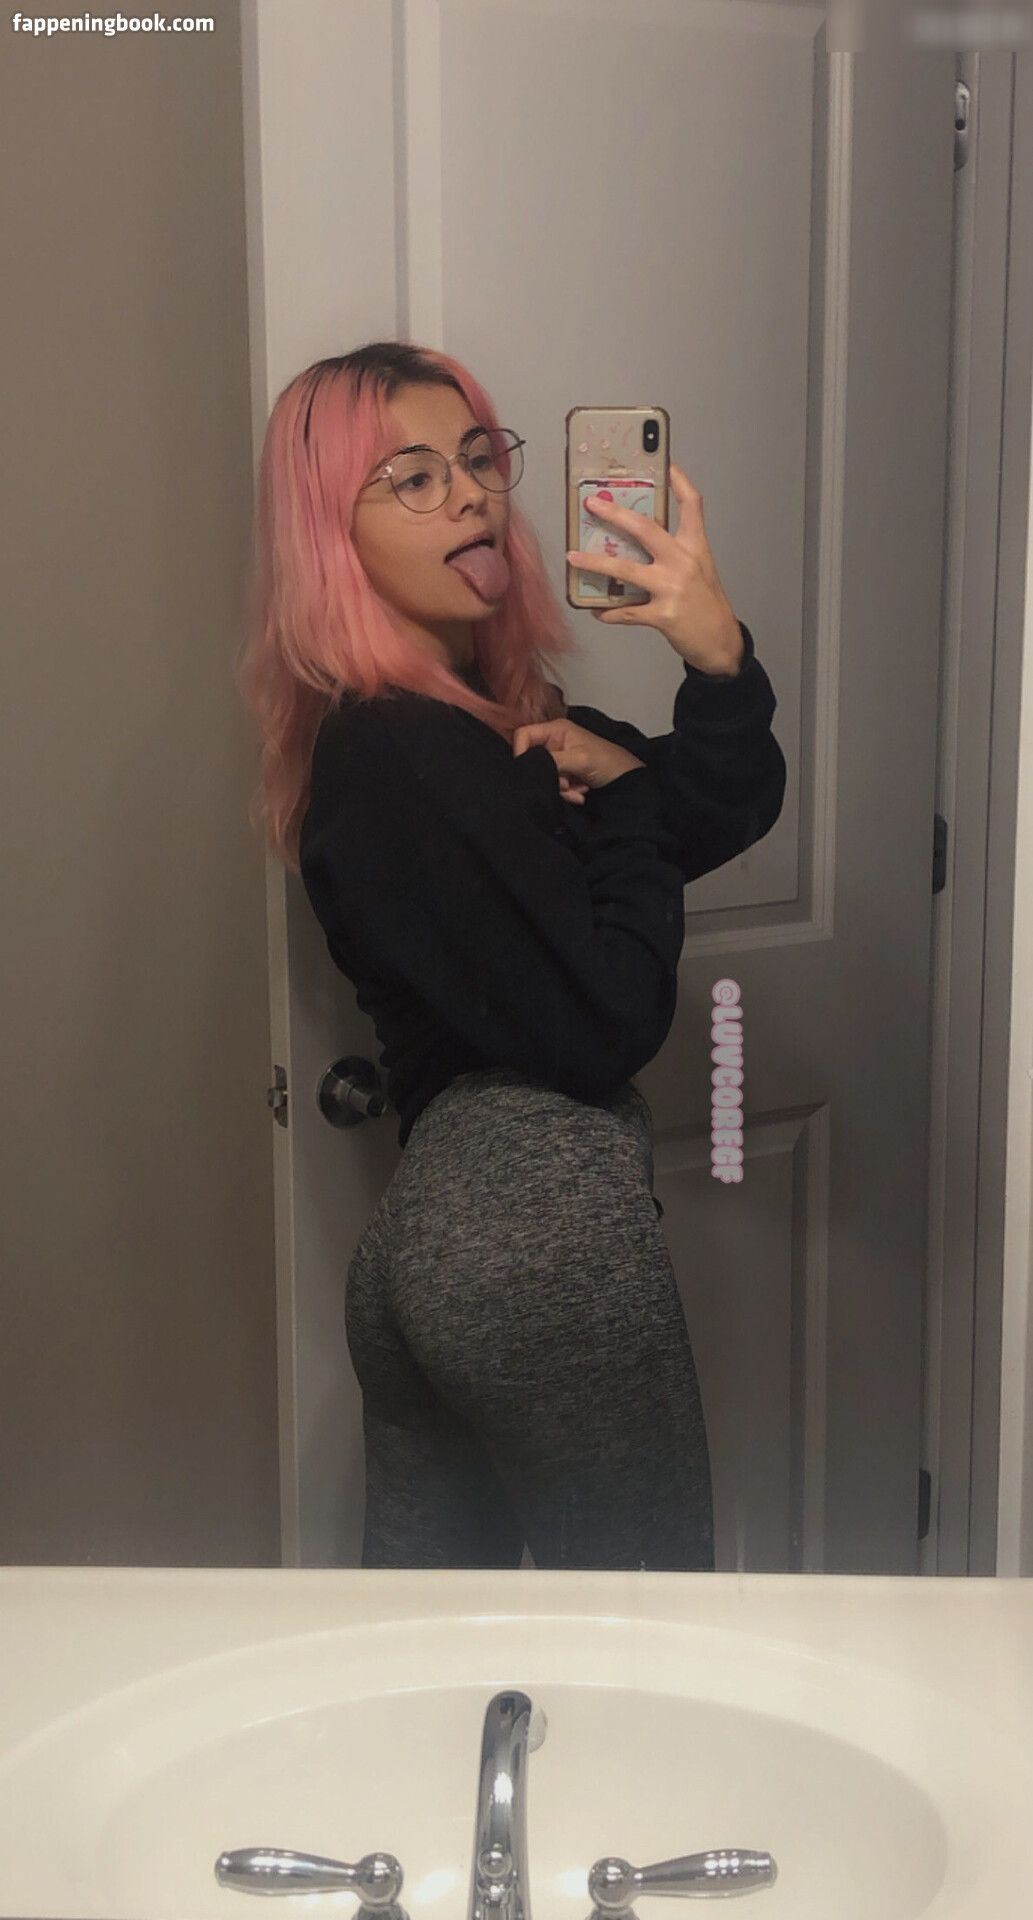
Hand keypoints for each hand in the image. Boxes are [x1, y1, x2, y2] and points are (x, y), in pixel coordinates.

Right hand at [512, 716, 644, 803]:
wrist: (628, 782)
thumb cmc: (608, 762)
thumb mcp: (579, 759)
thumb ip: (552, 760)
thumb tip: (529, 766)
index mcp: (556, 730)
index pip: (523, 735)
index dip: (521, 753)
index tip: (530, 771)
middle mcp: (554, 742)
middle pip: (533, 760)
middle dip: (548, 776)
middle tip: (565, 784)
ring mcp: (559, 759)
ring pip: (543, 776)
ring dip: (559, 788)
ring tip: (578, 790)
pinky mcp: (564, 775)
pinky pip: (553, 786)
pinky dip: (565, 793)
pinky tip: (580, 794)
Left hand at [565, 462, 745, 676]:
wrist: (721, 642)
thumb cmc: (706, 603)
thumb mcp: (698, 569)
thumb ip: (673, 552)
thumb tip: (632, 541)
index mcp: (695, 547)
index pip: (691, 504)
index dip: (678, 480)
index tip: (664, 463)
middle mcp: (683, 562)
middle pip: (646, 528)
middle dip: (615, 514)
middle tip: (592, 503)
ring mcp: (672, 588)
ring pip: (625, 569)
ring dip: (595, 562)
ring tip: (573, 558)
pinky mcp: (662, 615)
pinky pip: (626, 611)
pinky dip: (608, 612)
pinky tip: (596, 610)